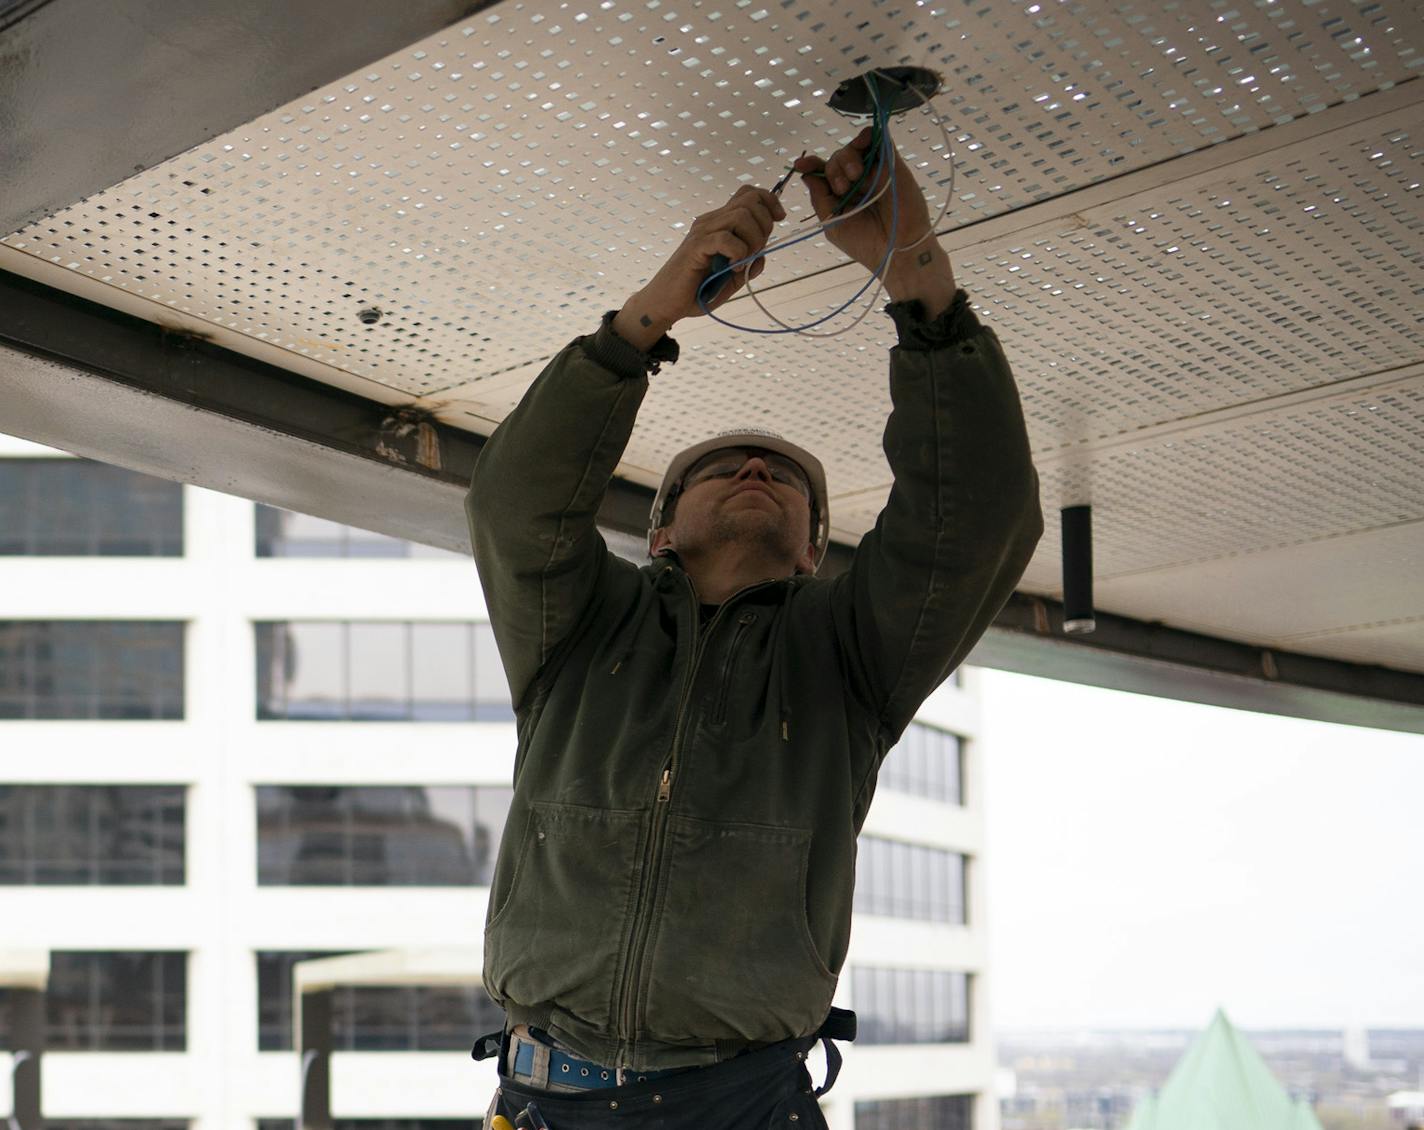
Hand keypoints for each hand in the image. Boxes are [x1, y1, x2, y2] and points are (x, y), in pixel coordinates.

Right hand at [621, 186, 786, 330]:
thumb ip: (748, 266)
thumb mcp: (730, 279)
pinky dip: (737, 254)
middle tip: (755, 252)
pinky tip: (731, 269)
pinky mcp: (696, 246)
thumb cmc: (696, 291)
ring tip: (742, 263)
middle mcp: (711, 221)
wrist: (666, 305)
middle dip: (765, 226)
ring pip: (742, 216)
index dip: (769, 201)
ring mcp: (702, 231)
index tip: (780, 219)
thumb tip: (763, 257)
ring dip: (752, 241)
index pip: (748, 193)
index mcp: (720, 223)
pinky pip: (726, 238)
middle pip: (750, 200)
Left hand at [795, 127, 954, 310]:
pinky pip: (881, 139)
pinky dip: (870, 134)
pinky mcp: (892, 164)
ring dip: (848, 156)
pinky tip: (865, 140)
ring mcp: (875, 171)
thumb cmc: (864, 242)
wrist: (895, 249)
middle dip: (834, 169)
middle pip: (837, 158)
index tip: (800, 165)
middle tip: (842, 188)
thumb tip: (806, 175)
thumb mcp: (832, 223)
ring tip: (855, 175)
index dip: (811, 165)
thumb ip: (820, 198)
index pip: (824, 172)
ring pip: (856, 147)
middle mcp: (857, 180)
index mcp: (842, 194)